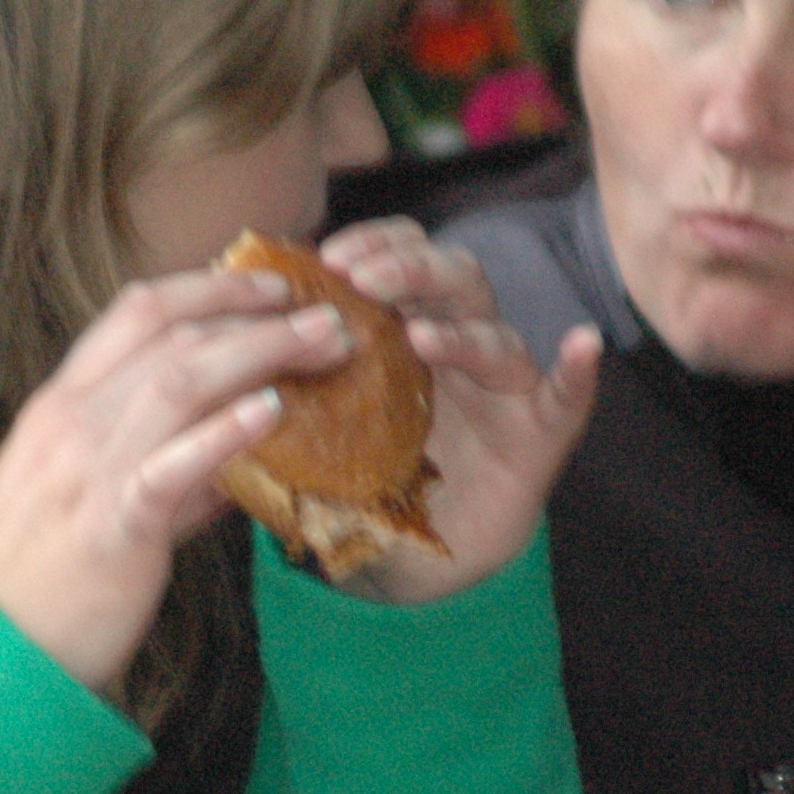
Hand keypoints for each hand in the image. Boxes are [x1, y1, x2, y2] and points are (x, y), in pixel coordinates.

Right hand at [0, 266, 351, 694]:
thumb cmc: (40, 581)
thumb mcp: (90, 500)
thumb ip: (167, 470)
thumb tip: (241, 451)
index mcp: (61, 405)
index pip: (137, 312)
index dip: (210, 287)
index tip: (270, 285)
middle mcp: (69, 422)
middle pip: (172, 336)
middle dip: (256, 314)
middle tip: (325, 314)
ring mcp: (86, 471)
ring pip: (178, 381)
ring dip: (259, 353)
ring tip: (321, 346)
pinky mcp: (109, 527)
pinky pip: (170, 467)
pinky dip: (223, 432)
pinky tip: (270, 413)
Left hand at [319, 217, 602, 605]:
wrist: (421, 550)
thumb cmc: (369, 470)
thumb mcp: (319, 416)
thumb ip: (287, 376)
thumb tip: (211, 341)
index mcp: (410, 322)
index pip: (400, 256)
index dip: (371, 243)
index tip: (326, 256)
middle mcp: (464, 338)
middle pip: (453, 278)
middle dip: (409, 269)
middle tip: (360, 278)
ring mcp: (507, 384)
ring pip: (498, 335)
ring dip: (461, 331)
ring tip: (421, 338)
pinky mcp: (541, 432)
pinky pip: (568, 396)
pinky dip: (579, 371)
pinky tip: (582, 346)